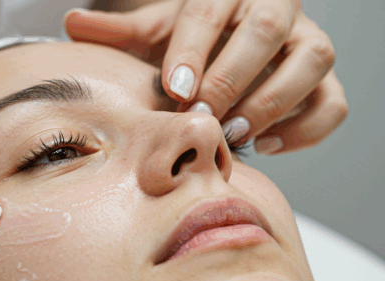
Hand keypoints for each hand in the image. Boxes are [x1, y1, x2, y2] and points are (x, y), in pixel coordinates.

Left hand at [65, 0, 347, 154]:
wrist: (225, 49)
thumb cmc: (188, 41)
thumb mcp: (153, 33)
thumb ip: (118, 32)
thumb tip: (72, 22)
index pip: (212, 10)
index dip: (193, 50)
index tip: (173, 89)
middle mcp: (275, 10)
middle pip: (266, 32)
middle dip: (230, 78)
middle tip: (198, 116)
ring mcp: (305, 44)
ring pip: (311, 62)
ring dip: (271, 102)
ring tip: (231, 134)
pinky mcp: (324, 82)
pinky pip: (332, 103)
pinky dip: (305, 129)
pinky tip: (263, 145)